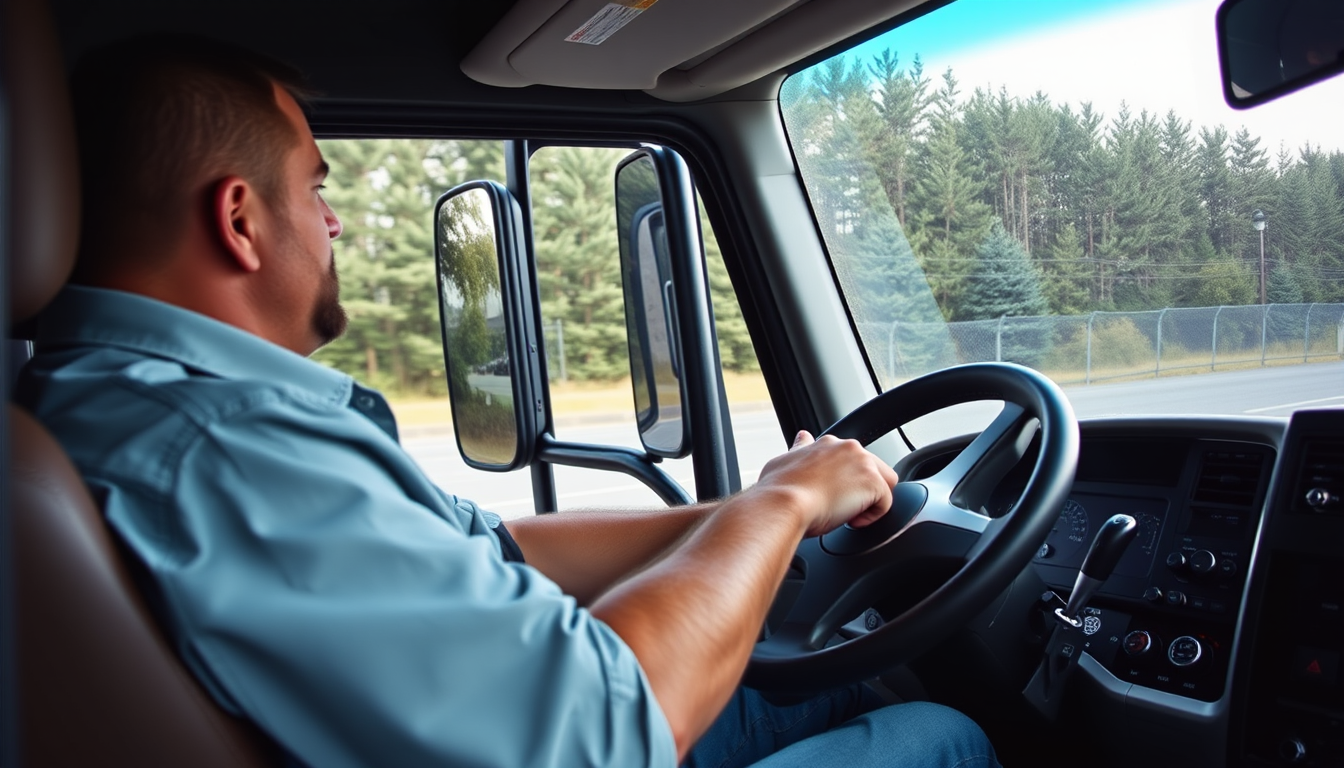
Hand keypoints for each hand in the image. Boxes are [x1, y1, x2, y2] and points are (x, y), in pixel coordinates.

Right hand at [752, 431, 897, 537]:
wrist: (782, 504)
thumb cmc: (777, 490)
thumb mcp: (784, 460)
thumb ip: (798, 449)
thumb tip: (801, 437)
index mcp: (827, 444)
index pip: (849, 457)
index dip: (844, 478)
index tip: (832, 492)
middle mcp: (848, 447)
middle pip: (872, 469)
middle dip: (860, 489)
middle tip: (838, 506)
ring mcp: (864, 463)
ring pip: (884, 484)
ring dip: (870, 500)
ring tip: (846, 513)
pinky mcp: (874, 484)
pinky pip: (885, 504)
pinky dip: (871, 517)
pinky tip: (849, 520)